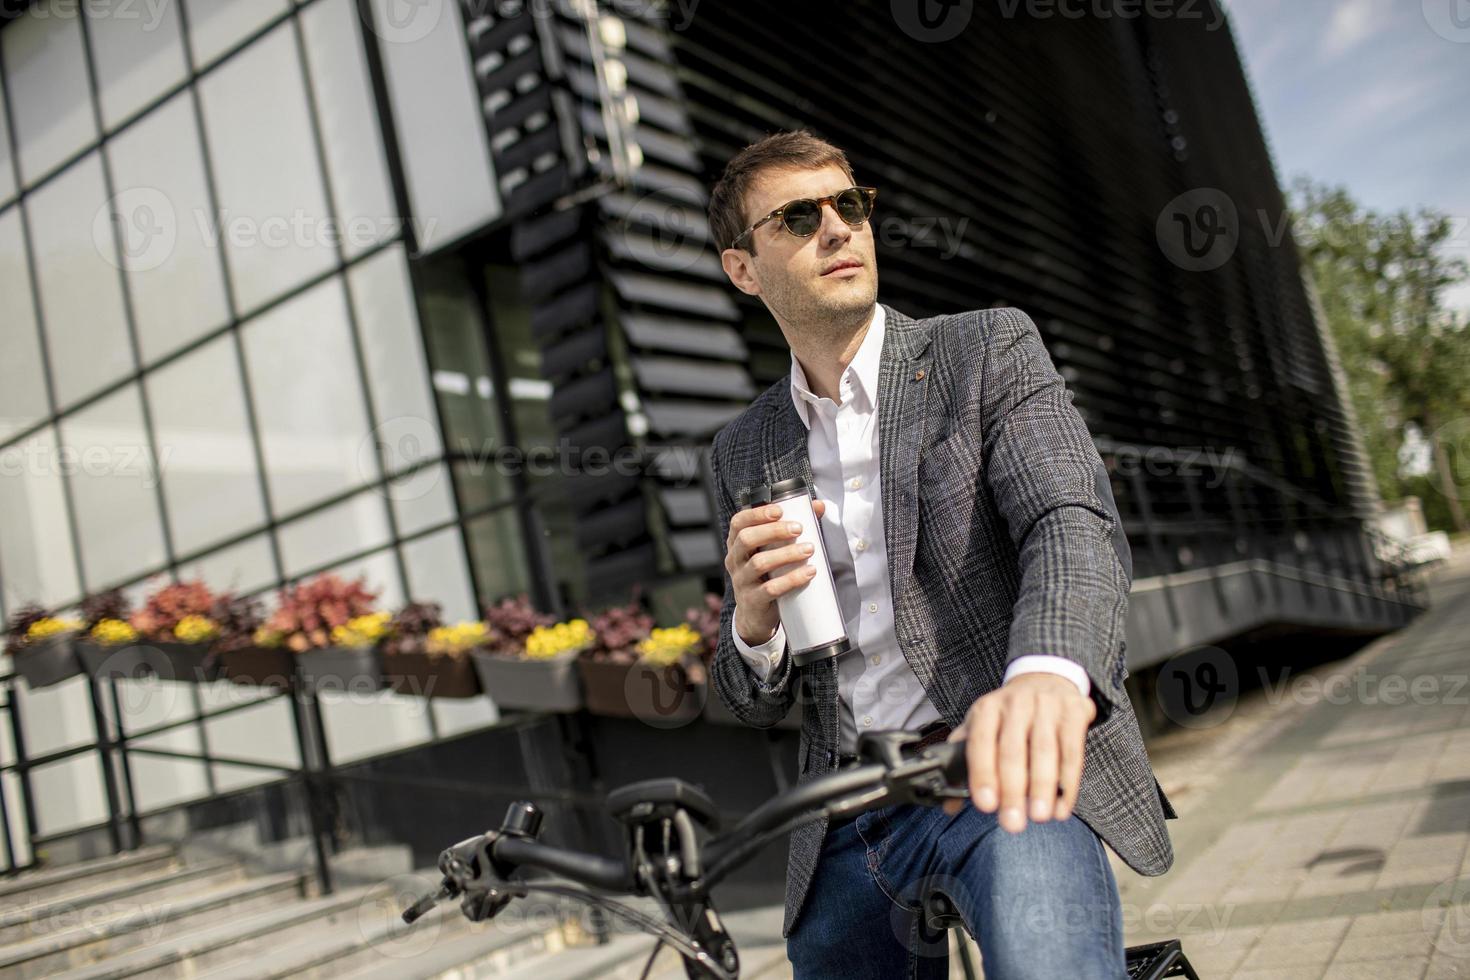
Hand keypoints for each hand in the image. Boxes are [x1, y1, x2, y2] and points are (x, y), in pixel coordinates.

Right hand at [726, 499, 828, 645]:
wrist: (755, 616)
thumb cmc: (767, 575)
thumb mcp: (772, 552)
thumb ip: (793, 528)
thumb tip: (819, 506)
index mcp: (737, 544)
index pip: (738, 522)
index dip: (756, 514)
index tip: (779, 510)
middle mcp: (735, 560)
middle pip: (746, 539)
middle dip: (773, 531)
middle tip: (798, 528)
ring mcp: (742, 582)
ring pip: (758, 564)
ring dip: (786, 554)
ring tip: (809, 549)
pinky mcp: (753, 601)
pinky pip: (770, 589)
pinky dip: (791, 579)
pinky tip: (808, 573)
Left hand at [942, 672, 1094, 831]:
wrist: (1046, 680)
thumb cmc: (1009, 715)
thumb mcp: (982, 727)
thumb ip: (963, 764)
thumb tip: (948, 805)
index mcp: (987, 709)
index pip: (981, 742)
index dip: (982, 774)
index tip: (985, 805)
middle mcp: (1015, 704)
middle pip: (1012, 751)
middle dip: (1012, 791)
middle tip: (1012, 823)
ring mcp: (1046, 706)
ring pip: (1044, 751)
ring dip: (1042, 788)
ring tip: (1040, 816)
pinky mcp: (1073, 713)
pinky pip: (1072, 752)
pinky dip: (1068, 783)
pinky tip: (1062, 807)